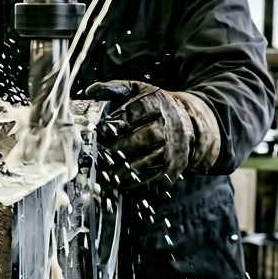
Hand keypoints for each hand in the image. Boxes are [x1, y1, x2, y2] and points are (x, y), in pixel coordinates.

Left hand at [84, 80, 219, 190]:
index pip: (138, 111)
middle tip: (100, 157)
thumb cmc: (153, 106)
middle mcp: (169, 125)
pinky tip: (122, 189)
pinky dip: (141, 188)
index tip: (101, 131)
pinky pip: (159, 180)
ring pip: (152, 161)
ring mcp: (174, 148)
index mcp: (157, 103)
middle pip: (147, 137)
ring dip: (129, 172)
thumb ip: (114, 89)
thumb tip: (90, 91)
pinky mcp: (175, 167)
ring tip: (106, 178)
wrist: (187, 122)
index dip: (119, 122)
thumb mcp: (137, 90)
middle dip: (121, 148)